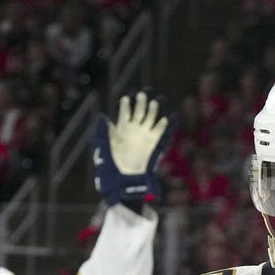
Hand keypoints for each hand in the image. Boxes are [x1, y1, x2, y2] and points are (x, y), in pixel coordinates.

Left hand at [92, 91, 174, 207]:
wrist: (126, 181)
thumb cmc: (113, 166)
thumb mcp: (106, 148)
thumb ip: (104, 133)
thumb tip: (103, 117)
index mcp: (122, 130)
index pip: (124, 114)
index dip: (125, 105)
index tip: (126, 97)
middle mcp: (135, 131)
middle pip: (140, 112)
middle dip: (141, 103)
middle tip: (143, 93)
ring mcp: (146, 136)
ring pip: (151, 119)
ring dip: (154, 110)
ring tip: (156, 101)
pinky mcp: (155, 144)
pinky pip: (163, 132)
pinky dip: (168, 125)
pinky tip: (171, 116)